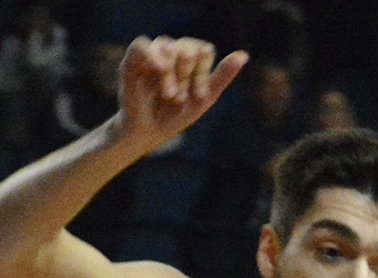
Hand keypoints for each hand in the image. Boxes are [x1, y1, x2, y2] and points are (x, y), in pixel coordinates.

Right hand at [117, 36, 245, 151]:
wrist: (149, 133)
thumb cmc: (177, 115)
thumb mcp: (204, 98)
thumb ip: (223, 76)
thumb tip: (244, 55)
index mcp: (191, 60)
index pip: (203, 50)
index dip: (203, 71)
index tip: (199, 97)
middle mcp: (172, 53)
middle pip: (186, 47)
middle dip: (186, 75)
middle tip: (179, 99)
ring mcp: (153, 55)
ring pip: (167, 46)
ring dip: (171, 73)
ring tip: (169, 95)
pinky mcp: (132, 60)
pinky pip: (142, 45)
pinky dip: (152, 56)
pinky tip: (158, 69)